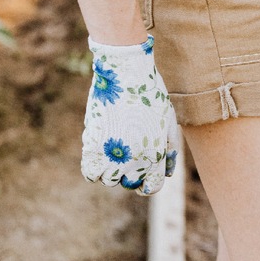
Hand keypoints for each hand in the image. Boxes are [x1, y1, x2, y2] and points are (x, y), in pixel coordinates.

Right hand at [81, 35, 180, 195]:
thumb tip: (168, 171)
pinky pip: (90, 172)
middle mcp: (134, 160)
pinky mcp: (92, 145)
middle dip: (131, 174)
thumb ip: (169, 149)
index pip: (152, 187)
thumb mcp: (168, 121)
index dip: (149, 183)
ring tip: (115, 150)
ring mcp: (111, 155)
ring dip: (112, 170)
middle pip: (129, 184)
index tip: (144, 174)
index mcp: (155, 154)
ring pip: (109, 179)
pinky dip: (94, 167)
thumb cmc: (150, 94)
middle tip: (129, 156)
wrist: (125, 73)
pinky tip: (101, 152)